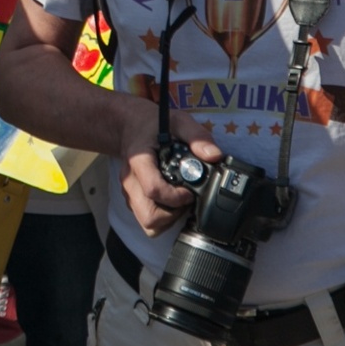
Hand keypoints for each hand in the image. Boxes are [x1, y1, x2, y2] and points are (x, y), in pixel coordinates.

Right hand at [117, 96, 221, 236]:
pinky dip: (162, 217)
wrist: (129, 125)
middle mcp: (130, 181)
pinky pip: (146, 219)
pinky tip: (171, 199)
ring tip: (179, 200)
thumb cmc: (154, 124)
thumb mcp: (178, 121)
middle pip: (149, 217)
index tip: (190, 191)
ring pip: (148, 224)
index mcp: (139, 161)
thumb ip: (197, 136)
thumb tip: (215, 156)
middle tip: (185, 199)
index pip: (153, 189)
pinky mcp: (131, 199)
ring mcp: (129, 192)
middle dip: (173, 216)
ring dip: (168, 219)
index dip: (176, 197)